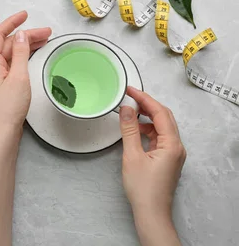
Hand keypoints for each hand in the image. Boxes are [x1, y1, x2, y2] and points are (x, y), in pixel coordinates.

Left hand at [0, 11, 51, 143]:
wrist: (3, 134)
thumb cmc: (9, 108)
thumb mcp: (19, 77)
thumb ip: (21, 54)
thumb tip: (21, 34)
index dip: (11, 22)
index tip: (25, 14)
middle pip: (8, 44)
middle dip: (26, 35)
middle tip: (47, 33)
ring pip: (12, 54)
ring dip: (27, 46)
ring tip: (46, 41)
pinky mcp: (3, 85)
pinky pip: (14, 64)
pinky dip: (25, 57)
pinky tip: (35, 56)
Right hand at [119, 86, 185, 245]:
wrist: (151, 212)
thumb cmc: (143, 189)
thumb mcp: (132, 156)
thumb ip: (129, 130)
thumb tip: (127, 110)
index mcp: (172, 145)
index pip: (160, 113)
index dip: (145, 99)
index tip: (131, 90)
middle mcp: (177, 147)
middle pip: (164, 117)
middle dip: (147, 105)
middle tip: (130, 96)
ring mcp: (173, 153)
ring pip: (162, 126)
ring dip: (146, 117)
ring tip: (130, 113)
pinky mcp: (167, 158)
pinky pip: (159, 137)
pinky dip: (147, 129)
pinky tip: (135, 130)